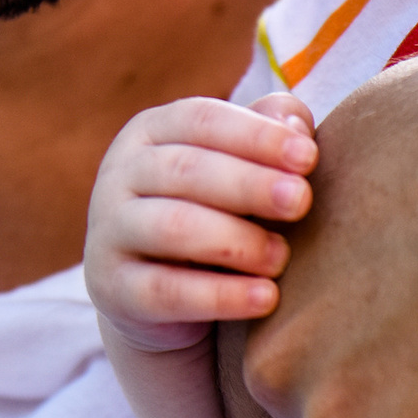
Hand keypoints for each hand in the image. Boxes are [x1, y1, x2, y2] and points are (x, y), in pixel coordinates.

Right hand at [85, 93, 316, 353]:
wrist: (161, 297)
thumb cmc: (215, 211)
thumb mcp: (240, 167)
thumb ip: (269, 136)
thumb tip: (296, 127)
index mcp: (151, 131)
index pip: (201, 119)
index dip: (256, 135)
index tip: (308, 156)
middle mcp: (119, 175)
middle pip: (185, 169)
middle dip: (249, 184)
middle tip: (301, 201)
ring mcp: (109, 232)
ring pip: (172, 228)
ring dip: (236, 240)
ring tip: (282, 256)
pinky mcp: (113, 290)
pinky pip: (165, 292)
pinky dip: (220, 296)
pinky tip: (266, 298)